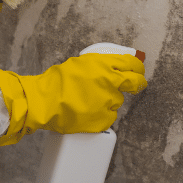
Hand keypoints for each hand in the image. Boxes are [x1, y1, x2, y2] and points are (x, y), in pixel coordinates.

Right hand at [0, 54, 147, 145]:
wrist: (43, 103)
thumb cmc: (56, 82)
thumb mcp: (80, 63)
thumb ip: (99, 65)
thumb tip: (114, 66)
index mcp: (104, 64)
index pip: (132, 64)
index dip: (138, 68)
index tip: (138, 70)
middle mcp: (110, 81)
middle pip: (135, 82)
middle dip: (138, 83)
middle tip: (135, 85)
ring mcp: (108, 101)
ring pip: (117, 100)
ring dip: (108, 100)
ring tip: (89, 100)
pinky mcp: (104, 119)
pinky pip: (109, 115)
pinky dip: (101, 114)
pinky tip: (87, 111)